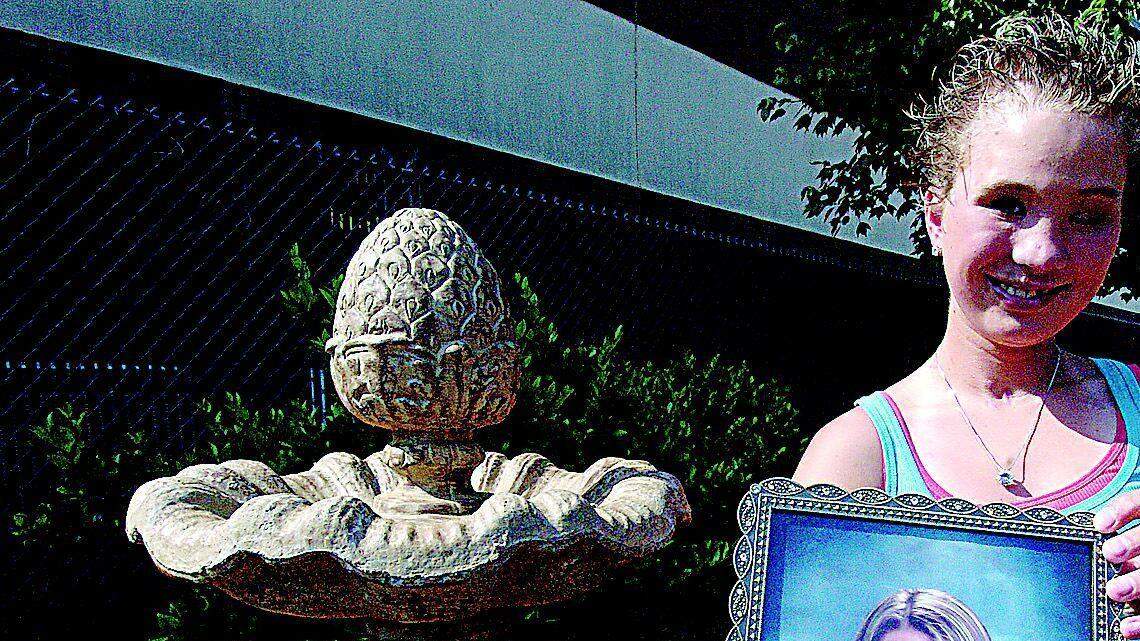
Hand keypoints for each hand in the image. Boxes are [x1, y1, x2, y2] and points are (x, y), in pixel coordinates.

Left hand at [1096, 491, 1139, 637]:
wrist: (1125, 596)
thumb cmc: (1097, 564)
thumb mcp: (1095, 547)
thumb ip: (1082, 542)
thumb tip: (1031, 540)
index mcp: (1137, 525)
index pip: (1139, 503)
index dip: (1123, 509)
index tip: (1100, 523)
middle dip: (1133, 543)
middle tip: (1110, 553)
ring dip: (1138, 581)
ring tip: (1114, 590)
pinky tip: (1124, 626)